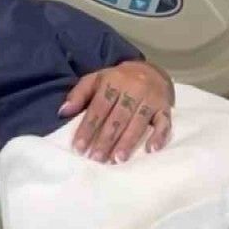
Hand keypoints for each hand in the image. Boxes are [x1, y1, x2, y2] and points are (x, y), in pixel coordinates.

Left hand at [60, 60, 174, 161]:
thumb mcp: (95, 80)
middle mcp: (133, 89)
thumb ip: (78, 95)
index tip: (79, 147)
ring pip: (138, 121)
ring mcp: (151, 98)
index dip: (88, 128)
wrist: (151, 70)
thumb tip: (62, 112)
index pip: (99, 107)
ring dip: (128, 141)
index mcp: (113, 82)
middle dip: (106, 139)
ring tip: (118, 159)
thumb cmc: (117, 80)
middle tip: (96, 158)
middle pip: (118, 117)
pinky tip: (151, 150)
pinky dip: (159, 136)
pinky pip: (165, 122)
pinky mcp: (165, 107)